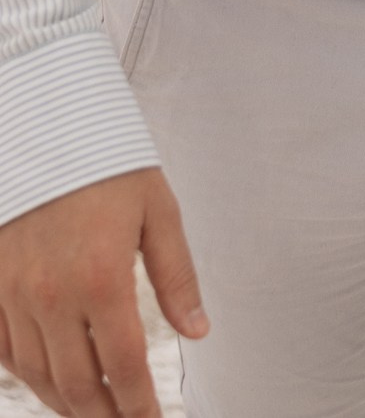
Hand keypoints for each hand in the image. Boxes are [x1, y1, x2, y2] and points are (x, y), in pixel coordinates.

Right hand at [0, 169, 206, 417]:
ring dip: (67, 405)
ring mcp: (15, 295)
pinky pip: (5, 351)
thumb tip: (197, 330)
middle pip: (77, 385)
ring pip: (39, 376)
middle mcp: (52, 296)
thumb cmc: (107, 162)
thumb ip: (177, 276)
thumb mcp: (158, 209)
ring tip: (94, 414)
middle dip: (104, 417)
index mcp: (102, 278)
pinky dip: (28, 377)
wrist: (45, 124)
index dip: (139, 404)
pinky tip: (48, 384)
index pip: (124, 366)